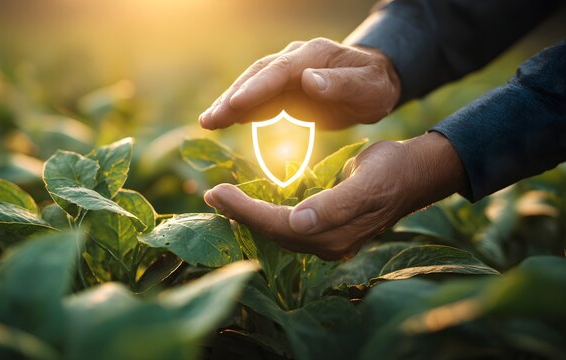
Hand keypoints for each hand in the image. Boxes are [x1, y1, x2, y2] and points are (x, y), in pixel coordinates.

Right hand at [198, 37, 400, 129]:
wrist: (373, 83)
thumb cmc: (374, 87)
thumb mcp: (369, 88)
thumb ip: (341, 84)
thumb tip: (308, 80)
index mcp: (313, 56)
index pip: (279, 71)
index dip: (255, 88)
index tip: (234, 104)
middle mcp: (294, 60)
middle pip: (257, 77)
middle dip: (232, 98)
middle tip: (209, 120)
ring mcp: (285, 74)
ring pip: (251, 87)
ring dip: (228, 105)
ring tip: (207, 123)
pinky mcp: (282, 90)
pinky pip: (257, 100)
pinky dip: (238, 110)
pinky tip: (221, 121)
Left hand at [203, 132, 465, 259]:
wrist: (414, 176)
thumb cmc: (391, 171)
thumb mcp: (367, 183)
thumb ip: (335, 206)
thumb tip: (299, 224)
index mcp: (335, 233)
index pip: (279, 227)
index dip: (246, 212)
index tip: (216, 191)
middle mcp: (328, 244)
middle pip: (273, 233)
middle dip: (239, 215)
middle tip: (210, 193)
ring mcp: (327, 241)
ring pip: (277, 233)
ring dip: (248, 216)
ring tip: (222, 198)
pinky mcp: (326, 232)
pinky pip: (287, 228)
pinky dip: (265, 215)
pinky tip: (250, 204)